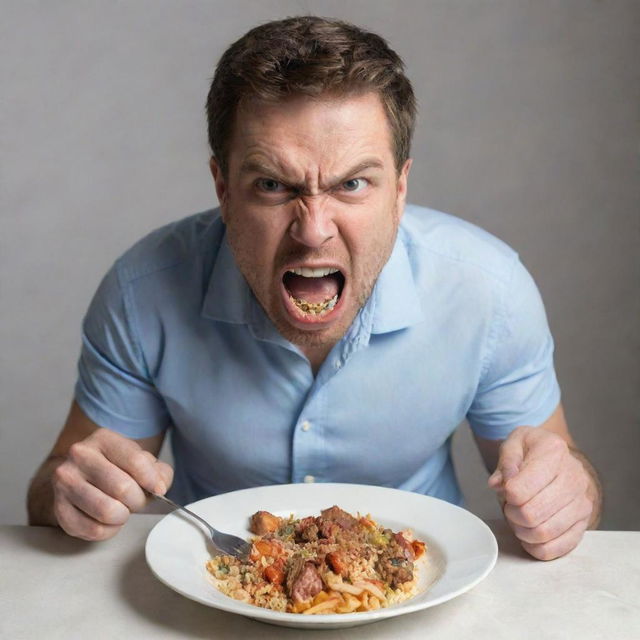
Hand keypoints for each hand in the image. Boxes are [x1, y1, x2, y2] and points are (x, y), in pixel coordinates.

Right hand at [52, 428, 172, 540]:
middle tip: (135, 501)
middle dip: (137, 501)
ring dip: (122, 517)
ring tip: (122, 510)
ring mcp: (65, 481)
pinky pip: (92, 529)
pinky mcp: (58, 508)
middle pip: (123, 488)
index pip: (136, 461)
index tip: (159, 490)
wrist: (80, 476)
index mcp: (103, 438)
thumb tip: (159, 487)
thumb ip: (159, 472)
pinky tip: (108, 521)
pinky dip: (108, 531)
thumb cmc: (116, 469)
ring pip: (106, 511)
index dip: (153, 481)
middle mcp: (80, 455)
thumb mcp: (141, 461)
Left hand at [488, 426, 593, 559]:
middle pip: (531, 514)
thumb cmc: (533, 451)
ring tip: (519, 519)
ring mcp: (582, 501)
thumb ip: (505, 461)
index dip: (508, 495)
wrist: (561, 459)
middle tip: (510, 506)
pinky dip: (539, 548)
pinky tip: (530, 537)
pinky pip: (561, 547)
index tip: (508, 490)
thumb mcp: (514, 444)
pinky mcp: (585, 522)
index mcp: (553, 451)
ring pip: (544, 533)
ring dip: (523, 532)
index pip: (521, 488)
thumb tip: (499, 484)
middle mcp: (574, 476)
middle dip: (512, 515)